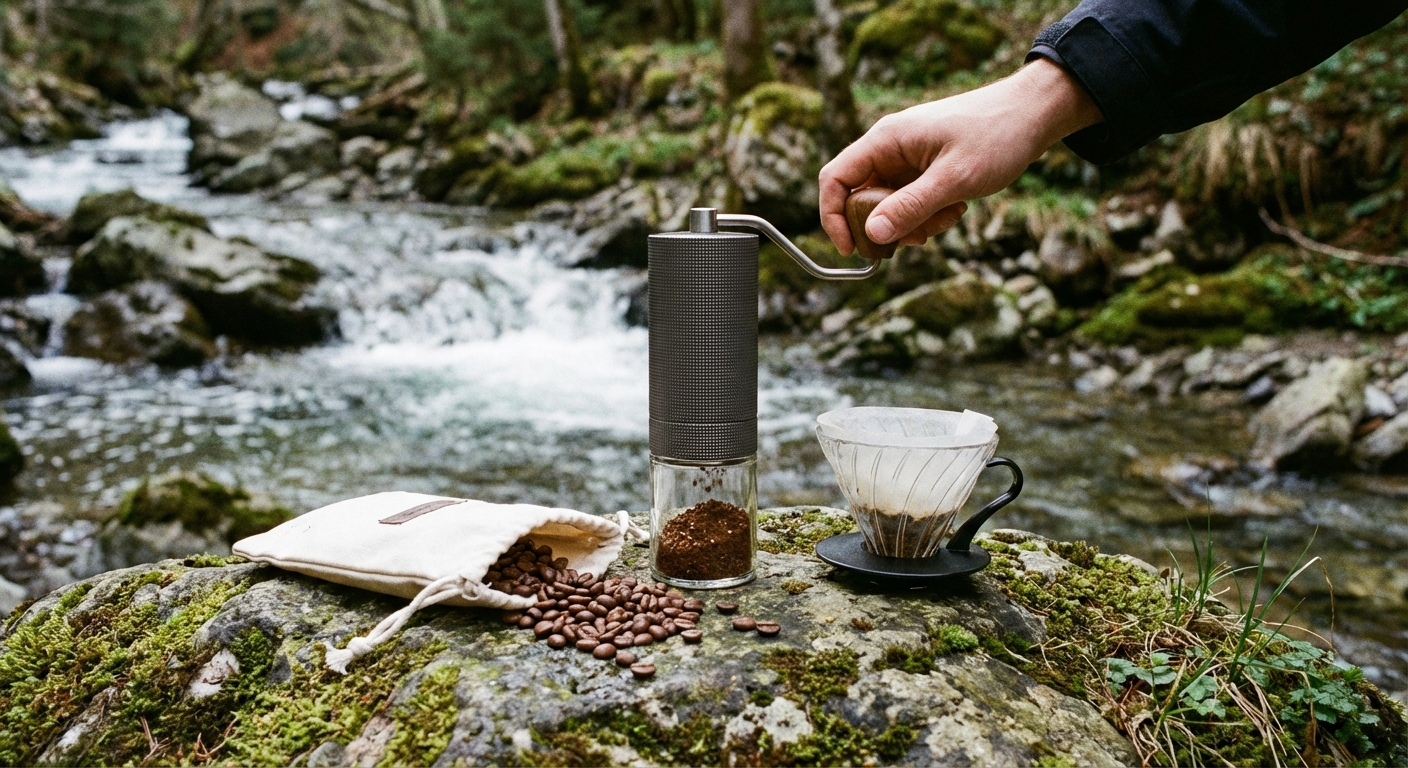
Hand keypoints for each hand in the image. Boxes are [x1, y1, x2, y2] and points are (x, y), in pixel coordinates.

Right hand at [819, 58, 1102, 253]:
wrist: (1034, 113)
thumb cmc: (996, 135)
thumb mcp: (954, 179)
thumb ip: (911, 207)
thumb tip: (872, 235)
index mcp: (886, 140)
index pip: (835, 179)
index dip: (833, 217)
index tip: (851, 249)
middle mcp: (890, 148)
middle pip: (861, 198)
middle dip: (886, 226)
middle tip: (917, 239)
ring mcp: (907, 157)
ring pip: (889, 205)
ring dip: (914, 222)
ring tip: (949, 216)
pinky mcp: (925, 167)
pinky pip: (912, 200)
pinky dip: (929, 213)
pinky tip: (957, 208)